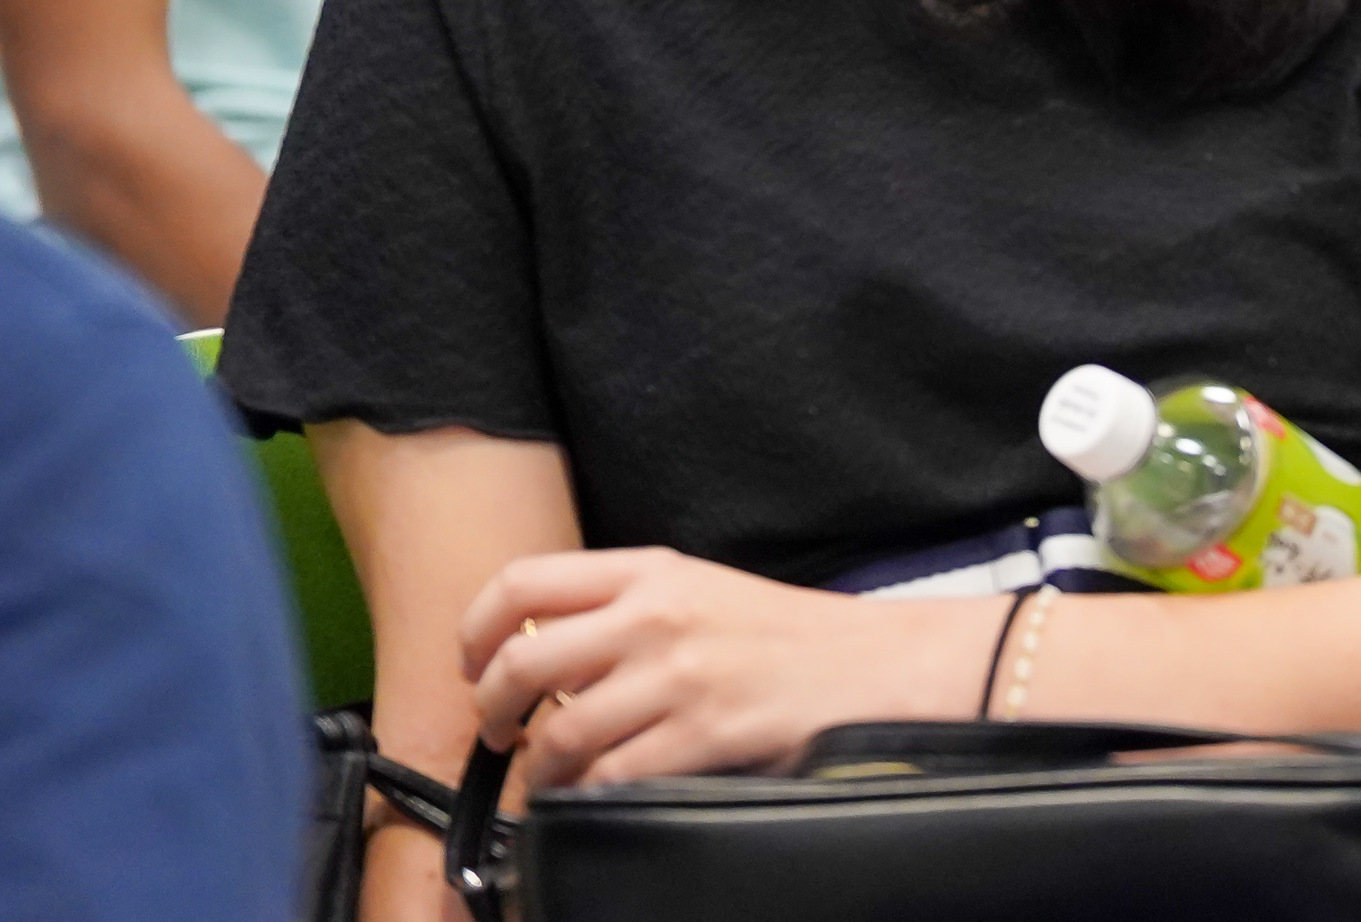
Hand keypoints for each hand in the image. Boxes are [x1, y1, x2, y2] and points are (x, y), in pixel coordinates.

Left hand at [460, 547, 984, 787]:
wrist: (879, 665)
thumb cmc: (794, 636)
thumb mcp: (706, 592)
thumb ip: (628, 608)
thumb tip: (544, 653)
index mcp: (654, 571)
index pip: (523, 581)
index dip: (475, 628)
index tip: (474, 662)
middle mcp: (657, 615)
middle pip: (521, 661)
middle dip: (492, 710)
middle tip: (501, 730)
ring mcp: (678, 675)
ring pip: (558, 732)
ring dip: (541, 766)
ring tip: (555, 772)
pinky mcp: (701, 733)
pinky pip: (608, 777)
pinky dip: (588, 795)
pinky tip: (600, 791)